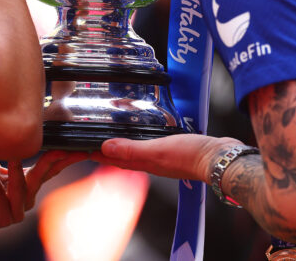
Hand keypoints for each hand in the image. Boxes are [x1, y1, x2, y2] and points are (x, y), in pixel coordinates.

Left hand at [0, 150, 89, 228]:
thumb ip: (7, 153)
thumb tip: (15, 128)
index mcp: (29, 184)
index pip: (51, 169)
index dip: (66, 160)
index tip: (80, 151)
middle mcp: (27, 198)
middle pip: (42, 176)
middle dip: (54, 161)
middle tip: (62, 149)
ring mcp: (17, 210)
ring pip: (20, 187)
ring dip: (16, 169)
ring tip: (12, 154)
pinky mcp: (2, 218)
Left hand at [94, 134, 240, 183]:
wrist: (220, 158)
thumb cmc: (191, 156)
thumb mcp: (158, 150)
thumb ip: (132, 150)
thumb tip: (105, 148)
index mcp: (142, 163)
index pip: (111, 159)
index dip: (93, 154)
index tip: (76, 149)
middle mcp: (149, 162)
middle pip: (118, 157)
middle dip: (101, 151)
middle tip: (85, 142)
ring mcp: (160, 157)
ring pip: (132, 152)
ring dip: (118, 146)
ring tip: (106, 135)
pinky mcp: (171, 149)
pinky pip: (147, 145)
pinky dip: (137, 140)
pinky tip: (140, 133)